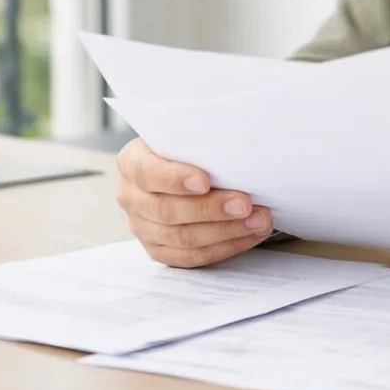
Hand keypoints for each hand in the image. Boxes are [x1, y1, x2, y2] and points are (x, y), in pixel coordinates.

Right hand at [115, 137, 272, 266]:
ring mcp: (142, 227)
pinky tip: (249, 235)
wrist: (188, 165)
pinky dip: (224, 247)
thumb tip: (235, 140)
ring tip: (258, 220)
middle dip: (211, 209)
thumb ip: (201, 138)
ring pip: (182, 238)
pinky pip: (191, 257)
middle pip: (166, 210)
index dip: (174, 179)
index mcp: (131, 162)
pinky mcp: (160, 249)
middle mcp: (131, 197)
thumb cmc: (193, 145)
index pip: (146, 172)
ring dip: (226, 231)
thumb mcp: (190, 133)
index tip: (205, 181)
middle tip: (246, 204)